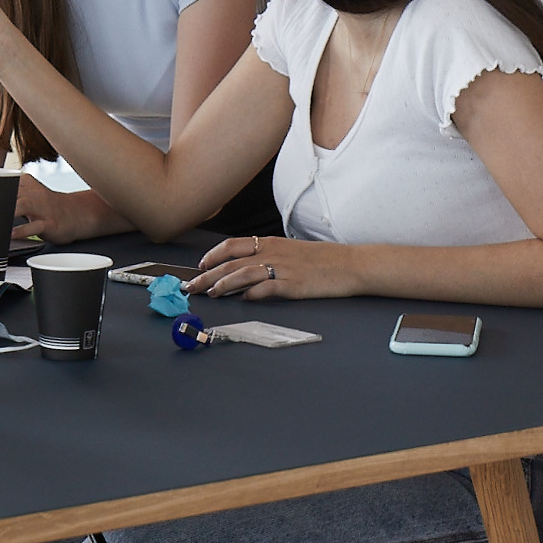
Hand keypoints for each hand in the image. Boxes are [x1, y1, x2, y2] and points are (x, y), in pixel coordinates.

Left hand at [14, 176, 114, 242]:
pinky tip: (12, 234)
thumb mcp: (32, 191)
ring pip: (20, 205)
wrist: (79, 215)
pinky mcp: (49, 223)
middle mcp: (34, 195)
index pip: (3, 182)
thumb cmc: (51, 206)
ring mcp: (42, 208)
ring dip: (7, 211)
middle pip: (8, 192)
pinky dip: (22, 230)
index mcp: (27, 185)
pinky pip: (34, 226)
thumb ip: (14, 188)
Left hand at [192, 235, 361, 301]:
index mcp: (270, 243)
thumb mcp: (290, 251)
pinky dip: (252, 294)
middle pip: (231, 263)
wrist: (349, 264)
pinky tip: (243, 300)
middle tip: (193, 286)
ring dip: (223, 284)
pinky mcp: (293, 285)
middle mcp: (272, 253)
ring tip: (211, 294)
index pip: (232, 245)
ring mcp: (282, 269)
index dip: (213, 255)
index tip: (200, 265)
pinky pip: (266, 288)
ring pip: (243, 274)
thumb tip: (247, 268)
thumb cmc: (322, 259)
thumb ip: (268, 257)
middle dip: (208, 275)